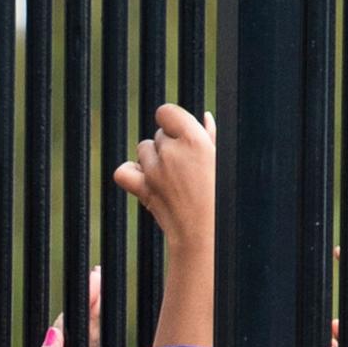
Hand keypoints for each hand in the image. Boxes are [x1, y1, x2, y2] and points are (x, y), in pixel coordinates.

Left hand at [112, 104, 215, 252]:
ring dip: (154, 158)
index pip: (166, 112)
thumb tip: (204, 116)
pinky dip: (131, 173)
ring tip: (173, 177)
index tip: (182, 134)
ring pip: (143, 150)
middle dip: (170, 145)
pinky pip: (123, 172)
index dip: (173, 121)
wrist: (211, 235)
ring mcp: (154, 172)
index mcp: (193, 139)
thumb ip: (211, 135)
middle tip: (187, 167)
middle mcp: (171, 152)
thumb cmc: (224, 197)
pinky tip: (146, 178)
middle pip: (157, 134)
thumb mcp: (223, 161)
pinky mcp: (143, 190)